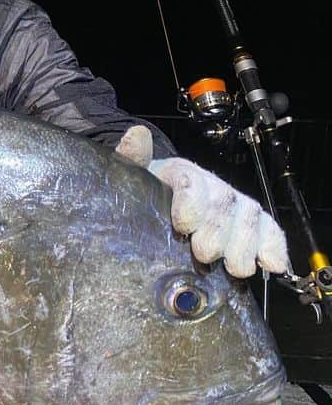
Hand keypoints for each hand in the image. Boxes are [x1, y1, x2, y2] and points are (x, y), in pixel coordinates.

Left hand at [115, 126, 288, 278]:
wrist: (158, 198)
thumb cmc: (144, 190)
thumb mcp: (131, 175)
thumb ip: (132, 158)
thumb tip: (137, 136)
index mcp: (180, 173)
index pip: (191, 181)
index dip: (191, 202)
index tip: (183, 225)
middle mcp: (211, 185)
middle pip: (224, 202)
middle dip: (218, 230)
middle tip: (205, 254)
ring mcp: (233, 203)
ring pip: (249, 216)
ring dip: (245, 244)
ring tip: (235, 268)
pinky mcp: (249, 223)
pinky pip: (269, 229)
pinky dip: (274, 246)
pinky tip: (273, 264)